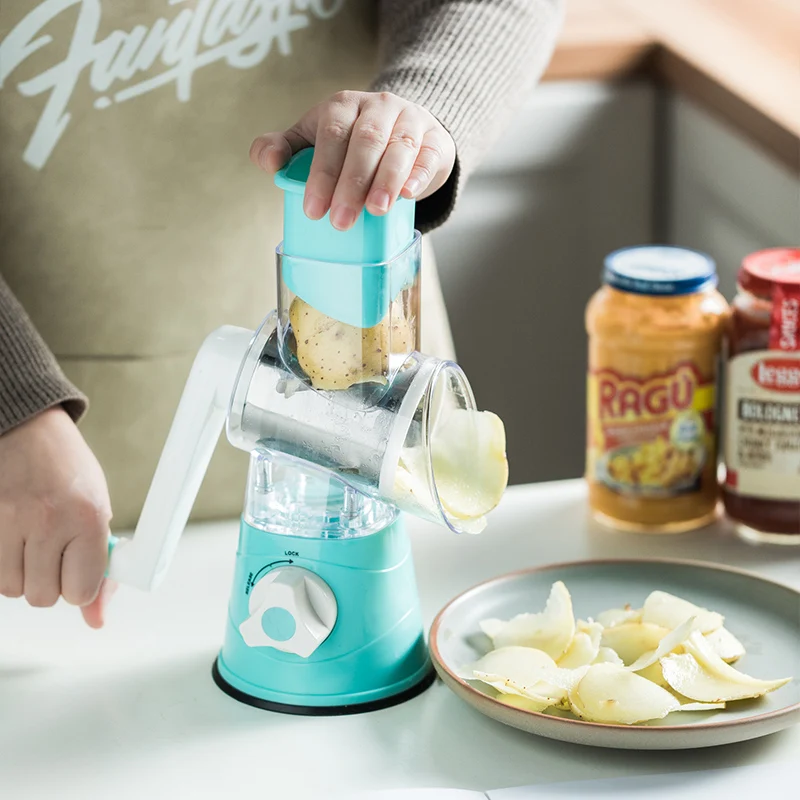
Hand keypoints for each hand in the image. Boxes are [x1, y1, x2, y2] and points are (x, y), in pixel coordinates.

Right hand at [0, 407, 114, 627]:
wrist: (26, 430)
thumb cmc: (67, 471)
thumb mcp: (97, 511)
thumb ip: (98, 566)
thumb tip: (97, 621)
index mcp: (88, 517)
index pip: (81, 591)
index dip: (81, 584)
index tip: (79, 566)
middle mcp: (48, 520)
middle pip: (44, 596)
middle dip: (51, 578)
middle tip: (55, 547)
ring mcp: (8, 522)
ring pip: (13, 589)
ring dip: (23, 572)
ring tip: (32, 537)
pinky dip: (3, 562)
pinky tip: (12, 535)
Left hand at [250, 91, 455, 229]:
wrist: (404, 131)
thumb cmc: (352, 142)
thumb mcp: (315, 139)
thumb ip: (285, 148)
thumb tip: (269, 161)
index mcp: (344, 105)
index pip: (332, 133)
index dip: (322, 172)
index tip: (314, 209)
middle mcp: (378, 107)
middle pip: (365, 141)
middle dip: (351, 183)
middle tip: (341, 221)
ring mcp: (411, 120)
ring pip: (399, 147)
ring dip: (386, 180)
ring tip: (376, 211)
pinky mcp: (436, 139)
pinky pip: (429, 153)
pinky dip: (419, 174)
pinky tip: (409, 194)